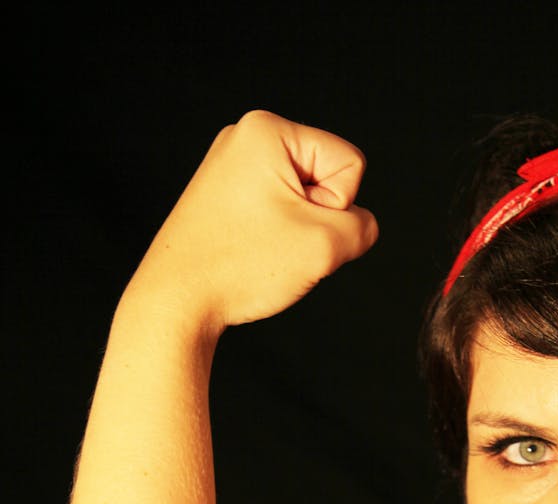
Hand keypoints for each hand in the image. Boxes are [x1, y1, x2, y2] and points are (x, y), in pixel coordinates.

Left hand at [127, 110, 377, 333]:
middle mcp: (245, 136)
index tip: (295, 227)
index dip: (336, 207)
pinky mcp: (223, 194)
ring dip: (297, 233)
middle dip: (314, 219)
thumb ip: (362, 229)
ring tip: (260, 250)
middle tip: (276, 243)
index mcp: (268, 129)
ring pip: (302, 200)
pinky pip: (277, 211)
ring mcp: (230, 165)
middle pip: (325, 178)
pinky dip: (275, 237)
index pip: (349, 164)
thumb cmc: (240, 266)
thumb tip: (359, 226)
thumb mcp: (324, 247)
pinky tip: (249, 253)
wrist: (175, 300)